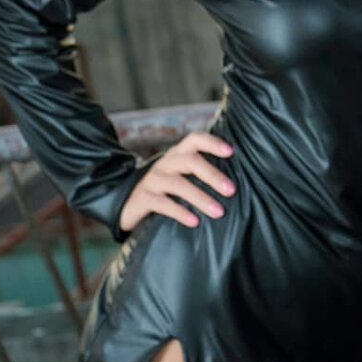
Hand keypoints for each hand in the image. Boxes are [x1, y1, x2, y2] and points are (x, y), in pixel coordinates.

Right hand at [117, 132, 235, 232]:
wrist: (128, 203)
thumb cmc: (166, 190)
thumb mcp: (181, 177)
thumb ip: (200, 174)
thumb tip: (233, 184)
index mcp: (177, 154)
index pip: (194, 139)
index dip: (212, 142)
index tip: (231, 152)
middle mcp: (165, 163)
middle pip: (189, 161)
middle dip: (212, 175)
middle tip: (231, 191)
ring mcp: (152, 180)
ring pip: (178, 184)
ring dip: (201, 198)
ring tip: (219, 212)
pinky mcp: (142, 198)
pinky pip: (163, 204)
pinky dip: (181, 212)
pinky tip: (195, 222)